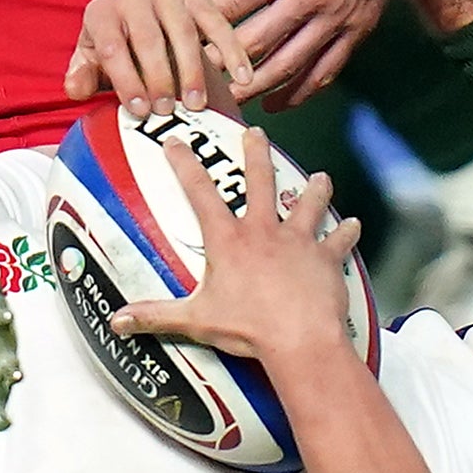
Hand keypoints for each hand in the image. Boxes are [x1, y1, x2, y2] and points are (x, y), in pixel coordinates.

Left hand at [65, 0, 259, 114]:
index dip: (124, 80)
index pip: (110, 46)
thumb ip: (82, 76)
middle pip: (147, 38)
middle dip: (158, 77)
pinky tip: (241, 77)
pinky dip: (231, 50)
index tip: (139, 111)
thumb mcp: (92, 64)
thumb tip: (76, 88)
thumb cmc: (115, 51)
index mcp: (101, 11)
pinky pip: (217, 22)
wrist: (141, 23)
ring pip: (182, 31)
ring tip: (196, 104)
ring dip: (191, 70)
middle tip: (167, 111)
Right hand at [111, 128, 360, 365]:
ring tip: (320, 177)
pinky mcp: (325, 257)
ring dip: (314, 189)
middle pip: (259, 182)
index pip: (200, 193)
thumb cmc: (248, 328)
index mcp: (229, 240)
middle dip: (255, 154)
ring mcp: (298, 241)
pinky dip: (347, 232)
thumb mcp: (195, 319)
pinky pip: (338, 240)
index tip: (176, 141)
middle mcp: (263, 231)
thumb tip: (117, 320)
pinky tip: (355, 224)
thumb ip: (155, 316)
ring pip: (307, 204)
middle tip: (255, 133)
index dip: (185, 164)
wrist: (299, 339)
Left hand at [196, 0, 415, 107]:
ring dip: (256, 86)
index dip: (204, 21)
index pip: (235, 1)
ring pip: (290, 65)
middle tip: (193, 76)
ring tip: (229, 100)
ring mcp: (338, 16)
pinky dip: (300, 92)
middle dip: (221, 63)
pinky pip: (326, 70)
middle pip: (257, 42)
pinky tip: (277, 103)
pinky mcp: (359, 28)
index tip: (181, 33)